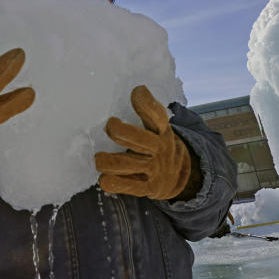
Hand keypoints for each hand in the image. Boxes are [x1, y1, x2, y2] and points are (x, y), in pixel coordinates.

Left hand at [95, 85, 191, 199]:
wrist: (178, 177)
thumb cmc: (157, 145)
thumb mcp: (157, 127)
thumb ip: (148, 111)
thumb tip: (138, 90)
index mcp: (162, 130)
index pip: (157, 115)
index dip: (146, 102)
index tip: (136, 91)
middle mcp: (160, 148)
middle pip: (140, 139)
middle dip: (120, 132)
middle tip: (110, 126)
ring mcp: (155, 169)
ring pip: (126, 164)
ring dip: (107, 161)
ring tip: (99, 159)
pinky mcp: (149, 188)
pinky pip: (127, 186)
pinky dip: (111, 182)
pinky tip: (104, 178)